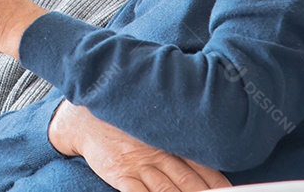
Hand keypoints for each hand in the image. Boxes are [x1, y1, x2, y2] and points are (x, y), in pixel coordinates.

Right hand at [49, 101, 230, 191]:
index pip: (202, 165)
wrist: (85, 119)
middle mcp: (158, 154)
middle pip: (189, 182)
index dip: (218, 182)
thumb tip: (206, 153)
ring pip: (168, 191)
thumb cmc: (124, 124)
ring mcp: (138, 165)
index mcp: (170, 141)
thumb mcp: (153, 126)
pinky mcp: (120, 174)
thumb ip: (177, 142)